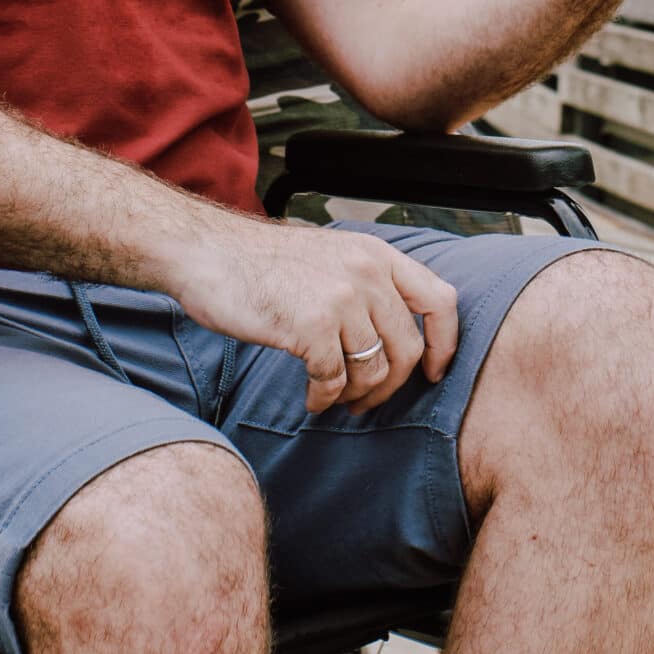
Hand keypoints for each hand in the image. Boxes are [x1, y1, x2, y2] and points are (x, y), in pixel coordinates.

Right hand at [166, 221, 460, 414]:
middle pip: (407, 348)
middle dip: (391, 386)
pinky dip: (324, 399)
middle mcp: (367, 272)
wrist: (208, 253)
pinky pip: (334, 381)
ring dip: (356, 396)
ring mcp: (341, 298)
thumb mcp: (332, 256)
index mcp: (377, 254)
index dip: (445, 343)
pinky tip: (311, 398)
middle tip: (366, 401)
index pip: (440, 300)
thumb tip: (395, 335)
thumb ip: (368, 283)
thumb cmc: (263, 262)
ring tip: (335, 398)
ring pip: (374, 370)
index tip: (432, 371)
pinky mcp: (311, 326)